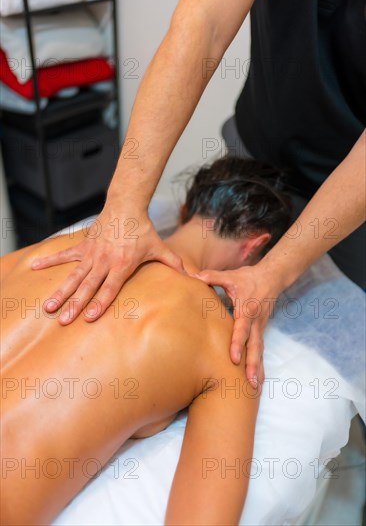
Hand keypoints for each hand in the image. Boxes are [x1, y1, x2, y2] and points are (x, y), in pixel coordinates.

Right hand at [31, 207, 185, 324]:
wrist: (126, 205)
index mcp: (122, 265)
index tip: (88, 318)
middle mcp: (104, 261)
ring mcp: (91, 253)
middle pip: (88, 286)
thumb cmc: (143, 229)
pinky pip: (64, 255)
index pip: (109, 288)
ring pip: (74, 276)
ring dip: (61, 291)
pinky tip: (34, 268)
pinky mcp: (83, 245)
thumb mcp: (158, 247)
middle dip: (75, 304)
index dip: (99, 303)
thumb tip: (193, 277)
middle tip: (63, 320)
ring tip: (49, 306)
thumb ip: (174, 263)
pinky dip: (50, 261)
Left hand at [194, 264, 280, 387]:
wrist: (272, 278)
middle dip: (252, 364)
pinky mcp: (261, 331)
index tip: (234, 359)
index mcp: (247, 309)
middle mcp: (256, 321)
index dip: (238, 343)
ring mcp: (260, 327)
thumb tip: (193, 275)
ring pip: (259, 351)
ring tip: (254, 387)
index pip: (242, 329)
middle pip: (255, 346)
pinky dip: (260, 365)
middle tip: (249, 382)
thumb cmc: (248, 278)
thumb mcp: (231, 276)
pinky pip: (260, 350)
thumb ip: (212, 277)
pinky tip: (257, 380)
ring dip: (257, 368)